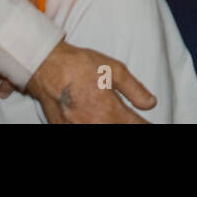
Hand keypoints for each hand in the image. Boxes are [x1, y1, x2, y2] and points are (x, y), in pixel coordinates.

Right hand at [28, 41, 154, 122]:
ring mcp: (78, 130)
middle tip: (128, 118)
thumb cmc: (79, 65)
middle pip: (120, 131)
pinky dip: (93, 125)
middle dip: (127, 124)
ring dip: (111, 125)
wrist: (46, 66)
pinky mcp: (63, 130)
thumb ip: (135, 90)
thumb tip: (150, 103)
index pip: (136, 126)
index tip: (145, 122)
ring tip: (110, 117)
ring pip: (103, 131)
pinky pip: (83, 132)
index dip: (144, 124)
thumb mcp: (114, 69)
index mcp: (110, 111)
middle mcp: (95, 125)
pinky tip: (94, 119)